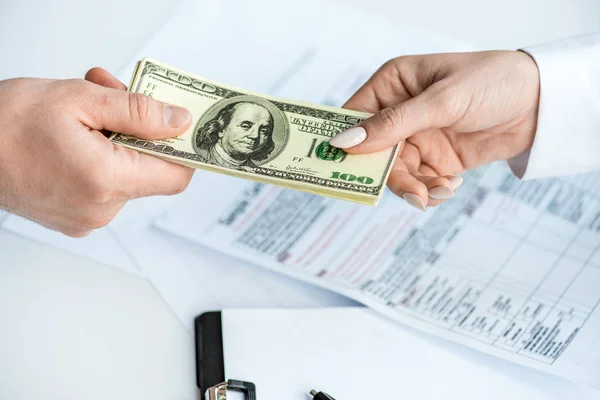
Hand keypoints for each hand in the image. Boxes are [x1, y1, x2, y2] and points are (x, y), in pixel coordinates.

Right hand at [0, 68, 193, 236]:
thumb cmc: (4, 124)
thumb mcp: (80, 100)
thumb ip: (138, 112)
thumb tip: (178, 121)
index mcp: (107, 182)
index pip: (176, 175)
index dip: (182, 148)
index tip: (177, 123)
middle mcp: (100, 210)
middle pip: (149, 170)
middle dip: (138, 130)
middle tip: (112, 96)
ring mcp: (85, 219)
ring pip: (125, 175)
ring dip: (116, 139)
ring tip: (85, 114)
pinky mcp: (73, 218)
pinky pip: (104, 186)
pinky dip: (100, 158)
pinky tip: (77, 136)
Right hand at [330, 51, 539, 209]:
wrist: (541, 102)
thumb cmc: (492, 82)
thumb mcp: (441, 101)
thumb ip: (393, 124)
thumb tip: (345, 143)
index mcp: (393, 85)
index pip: (354, 116)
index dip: (345, 142)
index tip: (339, 170)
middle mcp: (399, 112)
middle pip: (374, 153)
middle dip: (391, 175)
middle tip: (412, 193)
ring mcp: (417, 137)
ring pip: (397, 173)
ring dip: (416, 187)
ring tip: (440, 192)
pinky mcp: (436, 159)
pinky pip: (420, 182)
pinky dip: (432, 191)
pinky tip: (452, 186)